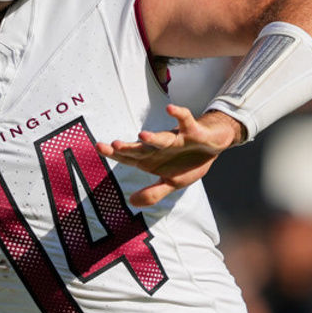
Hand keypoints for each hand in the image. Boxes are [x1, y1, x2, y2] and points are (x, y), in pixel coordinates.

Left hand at [96, 104, 243, 206]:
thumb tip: (130, 202)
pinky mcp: (192, 131)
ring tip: (142, 135)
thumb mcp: (172, 183)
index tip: (99, 147)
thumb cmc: (188, 162)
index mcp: (151, 159)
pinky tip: (170, 110)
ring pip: (162, 138)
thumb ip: (153, 194)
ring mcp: (176, 139)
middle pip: (141, 148)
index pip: (129, 157)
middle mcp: (159, 147)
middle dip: (129, 147)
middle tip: (113, 145)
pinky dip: (179, 114)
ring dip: (153, 137)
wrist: (212, 145)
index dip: (114, 153)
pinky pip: (185, 120)